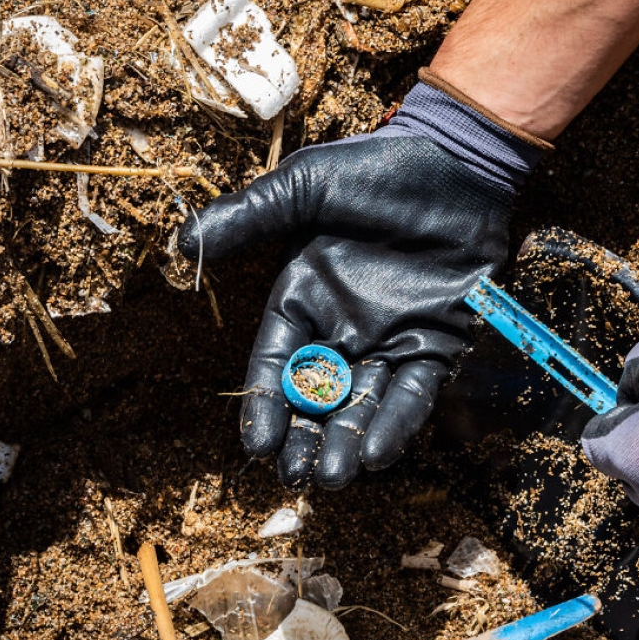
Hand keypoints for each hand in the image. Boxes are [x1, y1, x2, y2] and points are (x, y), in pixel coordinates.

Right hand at [177, 132, 513, 487]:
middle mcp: (345, 326)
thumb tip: (183, 246)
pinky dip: (397, 422)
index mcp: (306, 296)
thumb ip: (249, 218)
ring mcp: (392, 337)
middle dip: (305, 437)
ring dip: (347, 441)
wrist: (456, 161)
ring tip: (333, 477)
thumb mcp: (303, 187)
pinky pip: (415, 392)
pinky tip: (378, 454)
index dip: (265, 404)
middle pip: (318, 397)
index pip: (277, 362)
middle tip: (296, 476)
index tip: (257, 445)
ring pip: (364, 404)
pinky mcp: (439, 342)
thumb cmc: (376, 169)